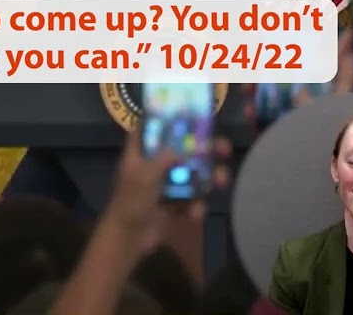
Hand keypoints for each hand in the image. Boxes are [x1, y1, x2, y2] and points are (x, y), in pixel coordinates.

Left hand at [105, 128, 231, 254]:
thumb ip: (164, 157)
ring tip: (222, 180)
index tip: (186, 113)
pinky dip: (196, 206)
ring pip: (193, 176)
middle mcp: (154, 167)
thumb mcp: (144, 175)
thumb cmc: (131, 202)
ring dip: (210, 178)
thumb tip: (183, 147)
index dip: (162, 119)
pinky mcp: (174, 207)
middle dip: (204, 149)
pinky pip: (192, 201)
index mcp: (140, 155)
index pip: (147, 129)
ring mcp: (166, 187)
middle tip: (223, 148)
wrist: (129, 240)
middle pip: (181, 150)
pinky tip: (194, 213)